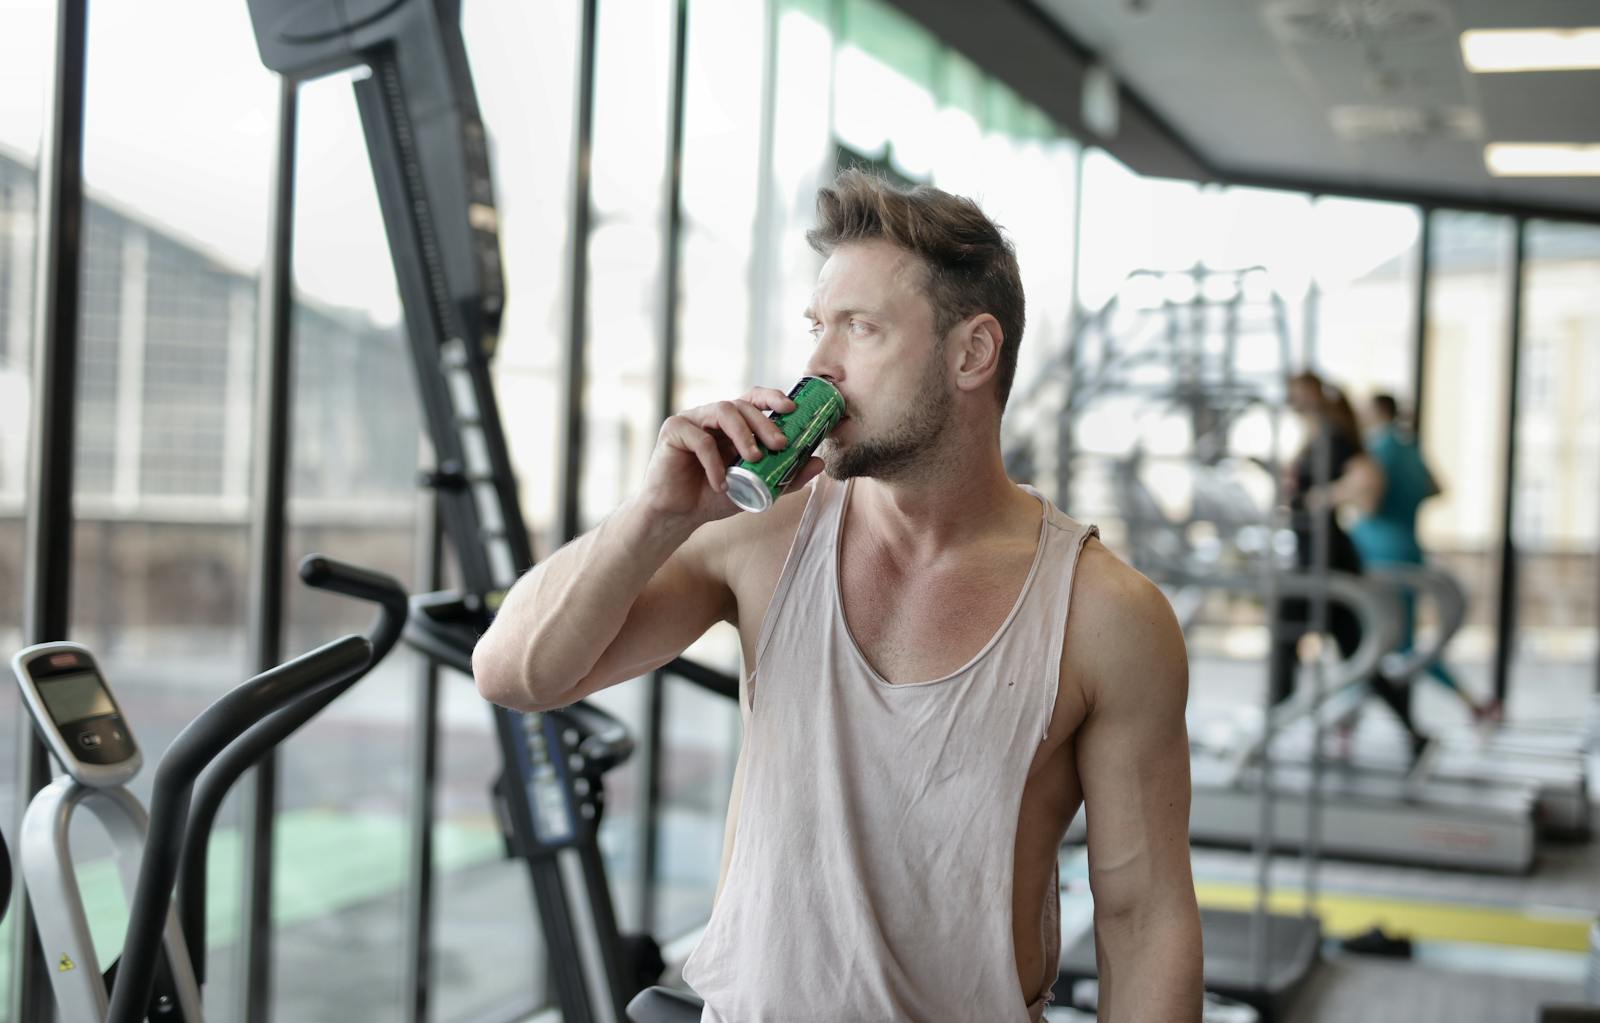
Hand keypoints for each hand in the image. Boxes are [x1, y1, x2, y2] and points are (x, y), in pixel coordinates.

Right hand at [639, 387, 822, 526]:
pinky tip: (721, 483)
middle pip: (742, 404)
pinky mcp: (673, 430)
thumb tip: (819, 463)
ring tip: (755, 459)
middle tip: (781, 445)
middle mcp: (712, 416)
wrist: (677, 516)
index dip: (773, 397)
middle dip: (765, 422)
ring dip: (743, 434)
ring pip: (722, 411)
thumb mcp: (756, 489)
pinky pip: (699, 438)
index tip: (792, 409)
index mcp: (732, 424)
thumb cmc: (714, 497)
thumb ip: (786, 477)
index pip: (754, 399)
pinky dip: (714, 461)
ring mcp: (692, 420)